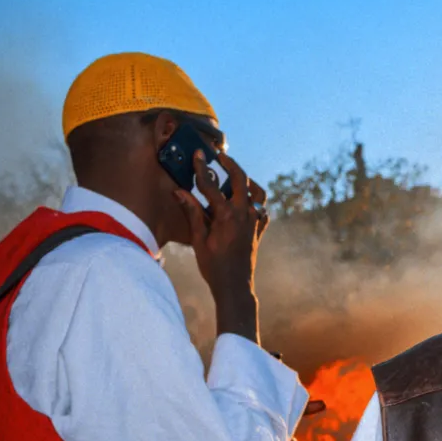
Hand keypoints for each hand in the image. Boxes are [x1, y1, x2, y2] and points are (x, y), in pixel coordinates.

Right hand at [174, 151, 268, 341]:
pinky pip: (263, 209)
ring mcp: (254, 221)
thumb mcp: (198, 239)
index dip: (202, 168)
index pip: (211, 184)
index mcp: (226, 215)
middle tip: (220, 156)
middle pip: (241, 179)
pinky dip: (256, 202)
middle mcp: (244, 214)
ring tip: (235, 176)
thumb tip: (179, 192)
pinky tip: (247, 202)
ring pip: (257, 192)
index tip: (198, 154)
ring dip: (247, 181)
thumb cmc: (213, 266)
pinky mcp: (259, 230)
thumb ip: (192, 212)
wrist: (234, 286)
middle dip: (230, 164)